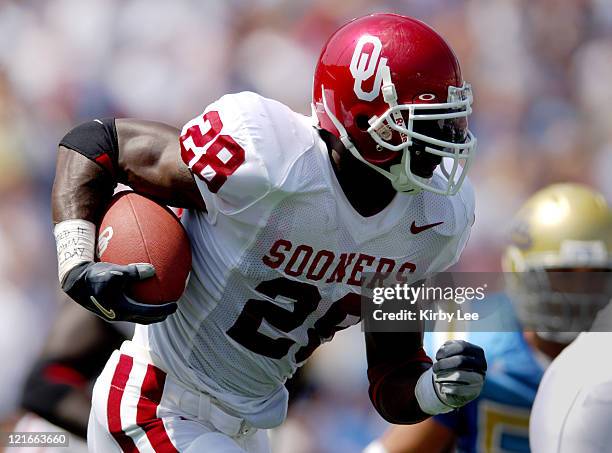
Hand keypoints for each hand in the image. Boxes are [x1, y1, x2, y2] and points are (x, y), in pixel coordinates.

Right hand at [62, 261, 176, 323]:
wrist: (74, 281)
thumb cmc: (95, 275)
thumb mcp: (115, 271)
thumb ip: (134, 271)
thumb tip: (153, 270)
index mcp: (123, 310)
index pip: (148, 313)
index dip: (163, 311)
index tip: (175, 305)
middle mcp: (119, 315)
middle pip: (145, 319)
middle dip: (159, 315)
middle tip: (171, 308)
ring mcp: (113, 313)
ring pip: (136, 316)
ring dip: (149, 312)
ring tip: (159, 303)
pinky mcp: (109, 308)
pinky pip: (128, 308)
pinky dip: (139, 304)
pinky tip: (141, 292)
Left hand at [416, 340, 485, 413]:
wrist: (460, 384)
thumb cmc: (453, 363)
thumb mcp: (451, 352)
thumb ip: (446, 347)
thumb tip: (442, 351)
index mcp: (478, 351)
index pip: (462, 346)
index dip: (446, 350)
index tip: (437, 356)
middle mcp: (482, 364)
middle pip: (460, 360)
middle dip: (443, 364)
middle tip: (434, 368)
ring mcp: (480, 378)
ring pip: (459, 375)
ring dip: (443, 376)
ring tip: (436, 378)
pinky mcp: (475, 391)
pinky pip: (458, 389)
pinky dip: (447, 388)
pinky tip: (442, 387)